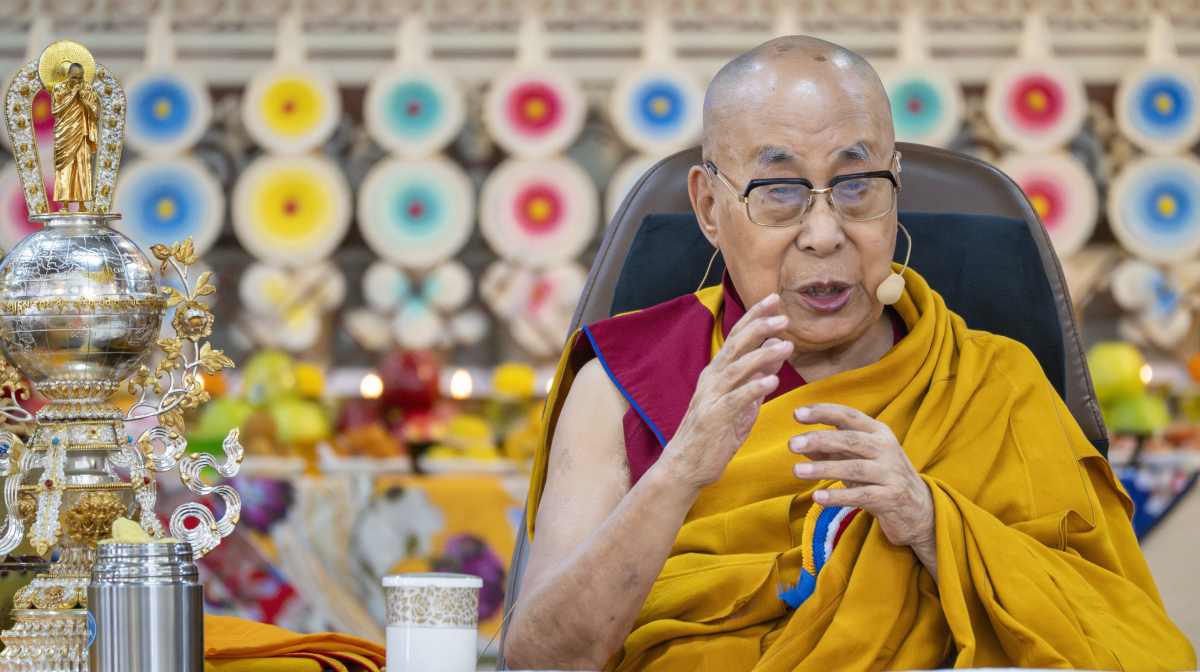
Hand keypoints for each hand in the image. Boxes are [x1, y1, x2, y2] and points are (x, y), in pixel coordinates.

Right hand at [659, 293, 793, 490]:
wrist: (686, 466)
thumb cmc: (714, 433)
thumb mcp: (741, 401)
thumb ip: (757, 376)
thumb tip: (775, 350)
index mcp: (717, 372)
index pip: (737, 337)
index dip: (754, 317)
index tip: (774, 299)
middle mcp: (712, 379)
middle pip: (735, 345)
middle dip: (759, 328)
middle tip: (783, 315)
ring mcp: (711, 397)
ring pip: (737, 369)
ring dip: (762, 355)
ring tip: (787, 345)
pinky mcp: (715, 418)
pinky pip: (736, 400)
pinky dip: (753, 388)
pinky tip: (771, 381)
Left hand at [788, 404, 934, 553]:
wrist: (918, 509)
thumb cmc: (880, 477)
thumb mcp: (856, 459)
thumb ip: (831, 450)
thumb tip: (801, 444)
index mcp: (878, 432)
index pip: (849, 415)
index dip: (823, 412)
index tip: (797, 413)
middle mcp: (886, 448)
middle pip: (850, 440)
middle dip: (820, 439)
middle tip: (791, 444)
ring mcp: (891, 473)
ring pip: (854, 468)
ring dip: (824, 469)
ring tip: (797, 471)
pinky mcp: (891, 497)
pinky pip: (862, 495)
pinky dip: (838, 497)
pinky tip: (818, 498)